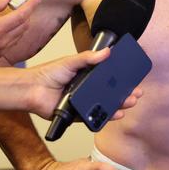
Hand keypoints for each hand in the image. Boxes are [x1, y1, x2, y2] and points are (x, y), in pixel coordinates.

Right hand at [0, 0, 40, 62]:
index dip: (31, 5)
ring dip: (22, 23)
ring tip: (15, 14)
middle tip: (24, 4)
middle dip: (27, 13)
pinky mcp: (0, 54)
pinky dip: (16, 31)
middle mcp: (2, 41)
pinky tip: (8, 26)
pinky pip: (14, 41)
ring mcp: (2, 49)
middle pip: (25, 25)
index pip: (21, 15)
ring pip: (21, 34)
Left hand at [27, 48, 142, 118]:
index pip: (109, 79)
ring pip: (105, 106)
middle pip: (111, 94)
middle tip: (136, 93)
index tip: (134, 79)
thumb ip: (88, 58)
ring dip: (119, 105)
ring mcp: (83, 103)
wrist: (32, 89)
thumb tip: (107, 52)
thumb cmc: (47, 73)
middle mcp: (87, 91)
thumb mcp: (70, 61)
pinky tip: (116, 114)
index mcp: (87, 77)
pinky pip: (94, 117)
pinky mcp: (78, 115)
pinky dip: (106, 116)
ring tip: (129, 102)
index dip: (122, 80)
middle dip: (126, 94)